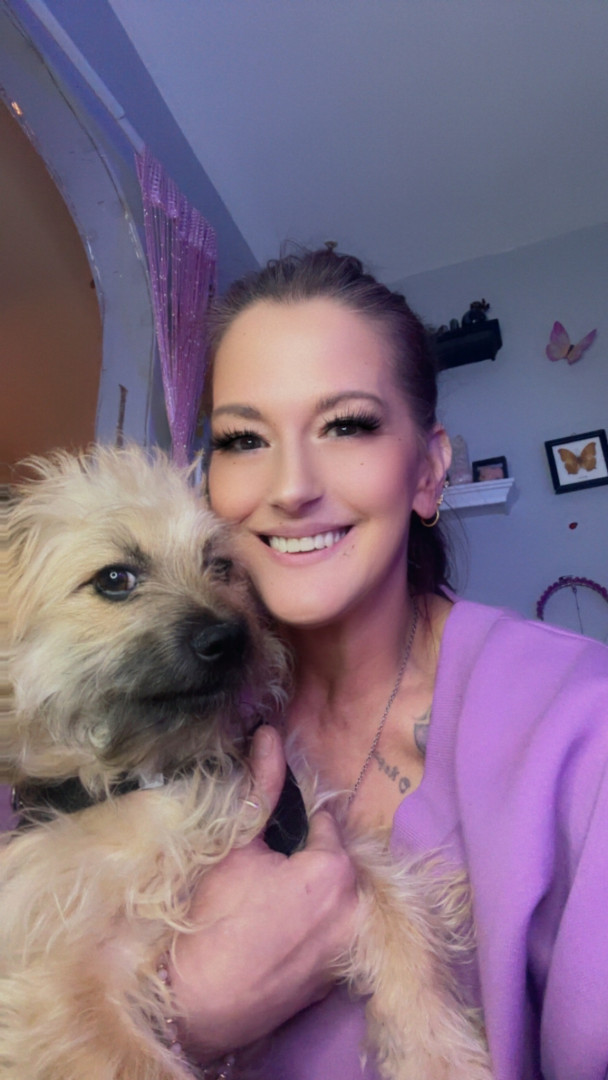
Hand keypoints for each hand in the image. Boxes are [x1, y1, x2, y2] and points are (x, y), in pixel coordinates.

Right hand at [170, 725, 357, 1058]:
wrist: (196, 1005)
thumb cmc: (213, 919)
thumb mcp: (237, 845)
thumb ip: (263, 786)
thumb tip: (270, 733)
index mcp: (335, 870)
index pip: (323, 820)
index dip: (293, 819)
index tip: (270, 832)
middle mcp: (357, 908)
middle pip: (335, 858)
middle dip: (306, 853)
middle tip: (266, 866)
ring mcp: (349, 947)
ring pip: (337, 894)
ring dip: (314, 887)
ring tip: (270, 897)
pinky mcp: (337, 977)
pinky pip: (334, 930)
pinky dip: (315, 922)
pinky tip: (279, 928)